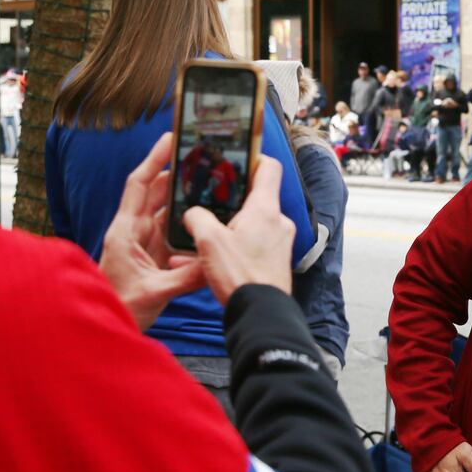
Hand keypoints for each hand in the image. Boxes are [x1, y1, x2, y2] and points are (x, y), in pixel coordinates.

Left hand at [99, 132, 209, 330]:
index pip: (139, 185)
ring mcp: (144, 243)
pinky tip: (207, 223)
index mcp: (126, 231)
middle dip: (177, 174)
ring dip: (185, 199)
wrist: (107, 328)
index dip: (153, 159)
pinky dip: (189, 226)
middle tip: (201, 159)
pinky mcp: (154, 257)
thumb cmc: (119, 307)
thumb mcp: (155, 292)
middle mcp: (134, 232)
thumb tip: (215, 262)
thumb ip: (186, 276)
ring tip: (210, 184)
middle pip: (157, 193)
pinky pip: (173, 234)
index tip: (170, 138)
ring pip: (167, 212)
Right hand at [177, 155, 292, 303]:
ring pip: (250, 224)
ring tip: (200, 237)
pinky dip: (232, 248)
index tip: (233, 158)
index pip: (268, 167)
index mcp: (265, 209)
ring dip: (226, 228)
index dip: (252, 157)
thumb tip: (192, 213)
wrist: (260, 314)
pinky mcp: (275, 261)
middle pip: (255, 197)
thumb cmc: (239, 275)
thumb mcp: (209, 241)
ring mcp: (279, 242)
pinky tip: (205, 262)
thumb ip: (198, 218)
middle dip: (229, 199)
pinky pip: (252, 246)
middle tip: (206, 200)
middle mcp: (278, 222)